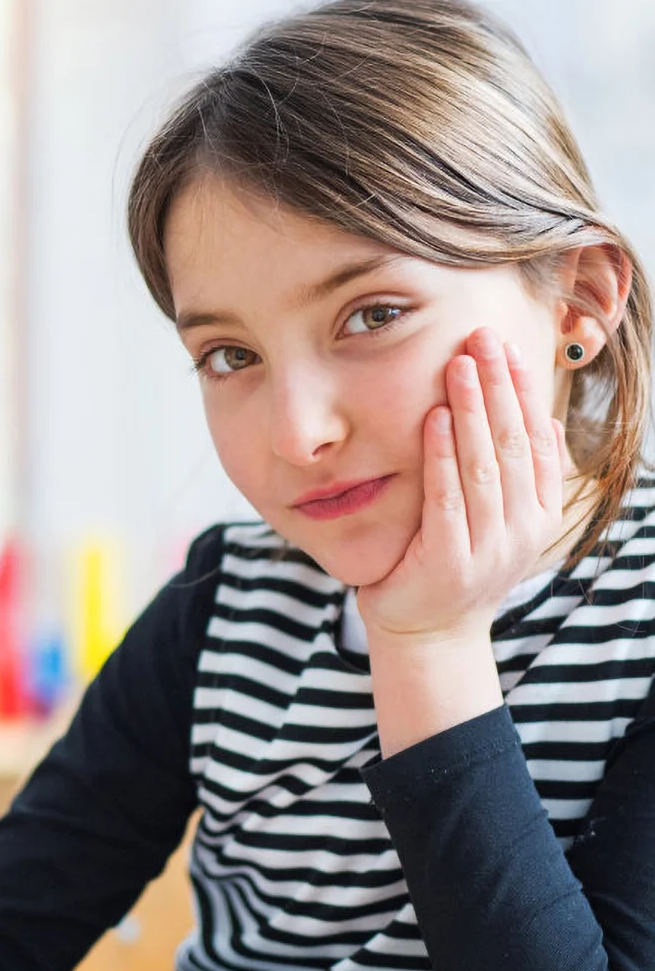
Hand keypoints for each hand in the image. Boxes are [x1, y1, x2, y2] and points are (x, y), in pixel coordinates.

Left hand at [358, 326, 564, 642]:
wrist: (427, 632)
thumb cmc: (452, 560)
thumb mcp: (495, 516)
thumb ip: (515, 473)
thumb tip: (543, 418)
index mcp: (538, 513)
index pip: (536, 439)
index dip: (523, 391)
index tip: (506, 346)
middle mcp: (522, 530)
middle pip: (513, 444)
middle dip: (499, 386)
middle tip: (481, 337)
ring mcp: (488, 548)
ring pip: (484, 467)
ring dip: (473, 410)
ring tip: (460, 365)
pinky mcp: (448, 562)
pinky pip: (447, 499)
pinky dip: (442, 456)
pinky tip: (435, 418)